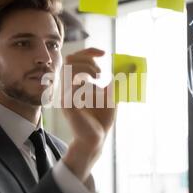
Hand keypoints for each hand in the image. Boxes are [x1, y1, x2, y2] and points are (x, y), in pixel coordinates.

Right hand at [60, 48, 116, 180]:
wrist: (96, 140)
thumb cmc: (101, 120)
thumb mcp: (111, 96)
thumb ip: (114, 82)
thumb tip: (126, 66)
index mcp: (74, 84)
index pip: (74, 59)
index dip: (89, 52)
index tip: (104, 54)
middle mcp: (67, 88)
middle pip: (69, 59)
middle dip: (88, 59)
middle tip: (101, 73)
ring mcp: (66, 96)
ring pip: (70, 68)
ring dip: (88, 69)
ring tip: (99, 79)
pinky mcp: (68, 105)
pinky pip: (74, 84)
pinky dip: (88, 82)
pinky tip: (96, 91)